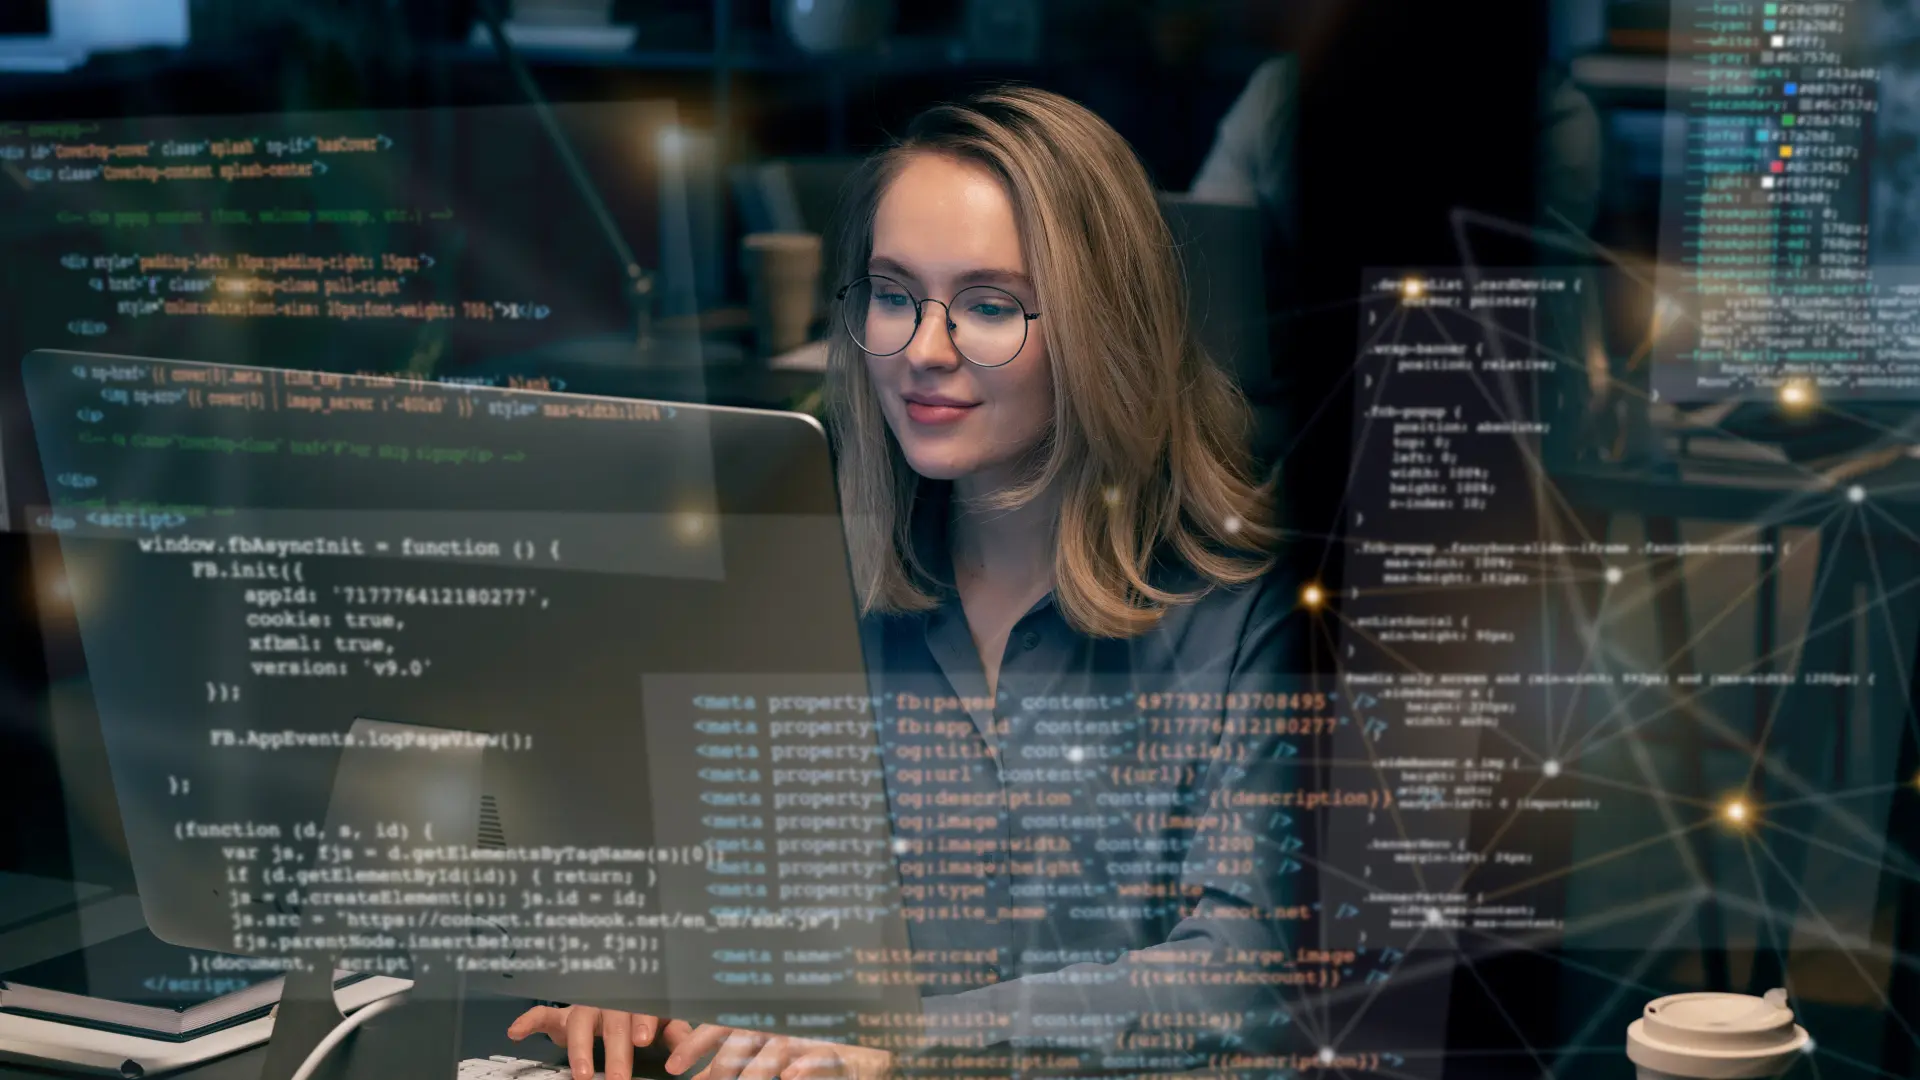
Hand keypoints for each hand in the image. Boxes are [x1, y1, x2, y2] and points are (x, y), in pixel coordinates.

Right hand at [507, 1004, 694, 1079]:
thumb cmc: (640, 1012)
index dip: (641, 1021)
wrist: (614, 993)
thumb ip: (674, 1032)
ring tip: (580, 1073)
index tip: (642, 1039)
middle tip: (617, 1078)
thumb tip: (687, 1050)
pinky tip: (515, 1033)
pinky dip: (528, 1021)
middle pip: (610, 1021)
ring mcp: (582, 1006)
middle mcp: (608, 1000)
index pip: (640, 1008)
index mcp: (636, 999)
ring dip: (578, 1047)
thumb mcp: (661, 1020)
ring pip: (578, 1021)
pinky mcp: (561, 1016)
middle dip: (614, 1051)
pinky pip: (542, 1015)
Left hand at [663, 1024, 892, 1079]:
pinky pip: (822, 1058)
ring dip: (754, 1073)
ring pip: (775, 1052)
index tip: (673, 1066)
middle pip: (743, 1042)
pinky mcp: (844, 1053)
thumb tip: (696, 1075)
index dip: (696, 1044)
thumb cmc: (811, 1040)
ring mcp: (813, 1036)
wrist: (870, 1037)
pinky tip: (790, 1077)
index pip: (721, 1025)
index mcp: (762, 1018)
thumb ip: (732, 1058)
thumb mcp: (766, 1047)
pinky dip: (805, 1066)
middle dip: (720, 1069)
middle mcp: (783, 1023)